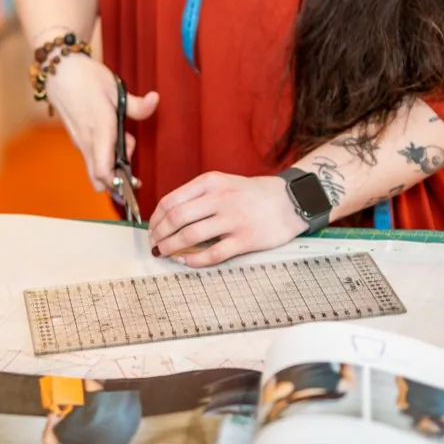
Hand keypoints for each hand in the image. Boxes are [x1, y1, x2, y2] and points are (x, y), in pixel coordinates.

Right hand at [44, 56, 158, 192]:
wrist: (58, 69)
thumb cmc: (86, 78)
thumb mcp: (115, 88)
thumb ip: (136, 104)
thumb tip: (155, 100)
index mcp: (100, 130)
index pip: (104, 172)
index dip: (118, 184)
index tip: (134, 182)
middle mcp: (87, 141)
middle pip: (98, 180)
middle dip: (116, 182)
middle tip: (132, 164)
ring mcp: (79, 141)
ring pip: (94, 168)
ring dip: (111, 165)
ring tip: (125, 139)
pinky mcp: (76, 137)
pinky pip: (91, 156)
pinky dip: (104, 155)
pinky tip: (113, 135)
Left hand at [147, 172, 305, 267]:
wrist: (290, 200)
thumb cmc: (254, 194)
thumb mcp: (224, 183)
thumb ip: (199, 196)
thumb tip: (169, 217)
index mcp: (211, 182)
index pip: (172, 200)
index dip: (156, 218)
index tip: (153, 229)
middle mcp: (220, 198)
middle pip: (177, 218)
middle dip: (159, 235)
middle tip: (155, 245)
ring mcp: (233, 219)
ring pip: (190, 236)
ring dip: (171, 248)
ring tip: (165, 253)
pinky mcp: (245, 239)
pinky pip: (213, 253)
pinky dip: (195, 260)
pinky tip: (187, 261)